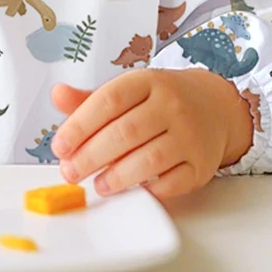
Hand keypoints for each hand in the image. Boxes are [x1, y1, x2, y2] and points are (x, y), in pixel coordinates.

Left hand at [49, 69, 255, 201]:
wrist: (214, 106)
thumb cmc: (161, 100)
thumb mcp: (129, 90)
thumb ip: (91, 99)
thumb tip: (57, 95)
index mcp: (147, 81)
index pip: (108, 100)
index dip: (80, 125)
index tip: (60, 146)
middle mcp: (171, 105)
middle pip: (125, 133)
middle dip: (91, 156)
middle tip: (70, 173)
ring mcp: (189, 135)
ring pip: (149, 160)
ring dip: (117, 177)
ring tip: (97, 185)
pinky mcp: (201, 164)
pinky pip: (173, 183)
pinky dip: (149, 190)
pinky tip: (132, 190)